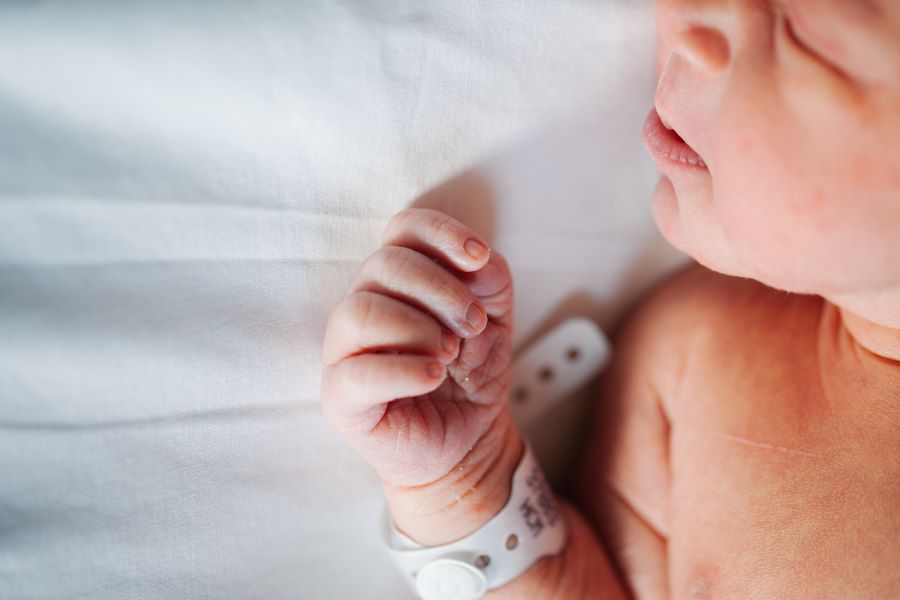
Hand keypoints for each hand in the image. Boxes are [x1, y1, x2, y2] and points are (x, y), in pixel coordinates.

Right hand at [321, 208, 515, 487]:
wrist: (468, 439)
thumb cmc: (470, 370)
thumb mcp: (496, 314)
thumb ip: (489, 277)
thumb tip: (473, 262)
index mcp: (396, 278)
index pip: (402, 228)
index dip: (440, 232)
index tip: (478, 257)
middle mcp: (363, 304)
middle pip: (385, 264)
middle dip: (442, 291)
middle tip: (473, 325)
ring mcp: (344, 350)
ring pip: (360, 311)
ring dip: (418, 328)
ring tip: (449, 354)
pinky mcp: (341, 397)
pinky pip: (356, 373)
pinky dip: (403, 371)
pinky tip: (433, 376)